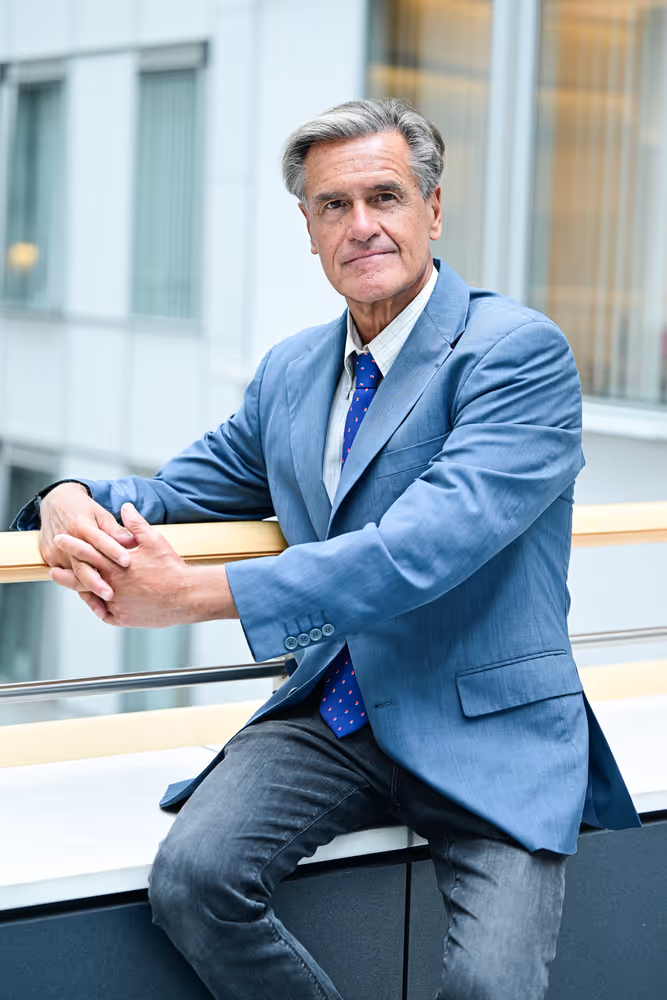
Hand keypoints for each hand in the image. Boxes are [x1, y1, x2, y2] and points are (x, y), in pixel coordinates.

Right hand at [39, 483, 134, 598]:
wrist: (55, 504)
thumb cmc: (82, 509)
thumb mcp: (100, 514)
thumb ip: (116, 530)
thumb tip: (132, 542)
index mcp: (81, 524)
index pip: (98, 540)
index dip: (113, 551)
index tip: (127, 562)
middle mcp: (66, 540)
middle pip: (82, 564)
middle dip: (96, 581)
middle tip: (111, 594)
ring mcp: (56, 552)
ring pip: (74, 577)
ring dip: (88, 594)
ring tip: (103, 609)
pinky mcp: (51, 560)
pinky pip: (68, 580)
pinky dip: (81, 593)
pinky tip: (95, 606)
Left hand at [51, 503, 237, 627]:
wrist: (185, 596)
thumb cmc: (171, 568)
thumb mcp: (154, 541)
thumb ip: (135, 525)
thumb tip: (125, 507)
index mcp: (117, 565)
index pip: (89, 551)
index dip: (73, 544)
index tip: (61, 538)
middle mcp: (112, 585)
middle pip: (83, 577)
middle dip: (66, 572)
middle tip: (53, 569)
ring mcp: (116, 604)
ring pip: (92, 597)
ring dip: (80, 590)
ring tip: (72, 587)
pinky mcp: (124, 618)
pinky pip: (106, 614)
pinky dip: (101, 608)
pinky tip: (98, 603)